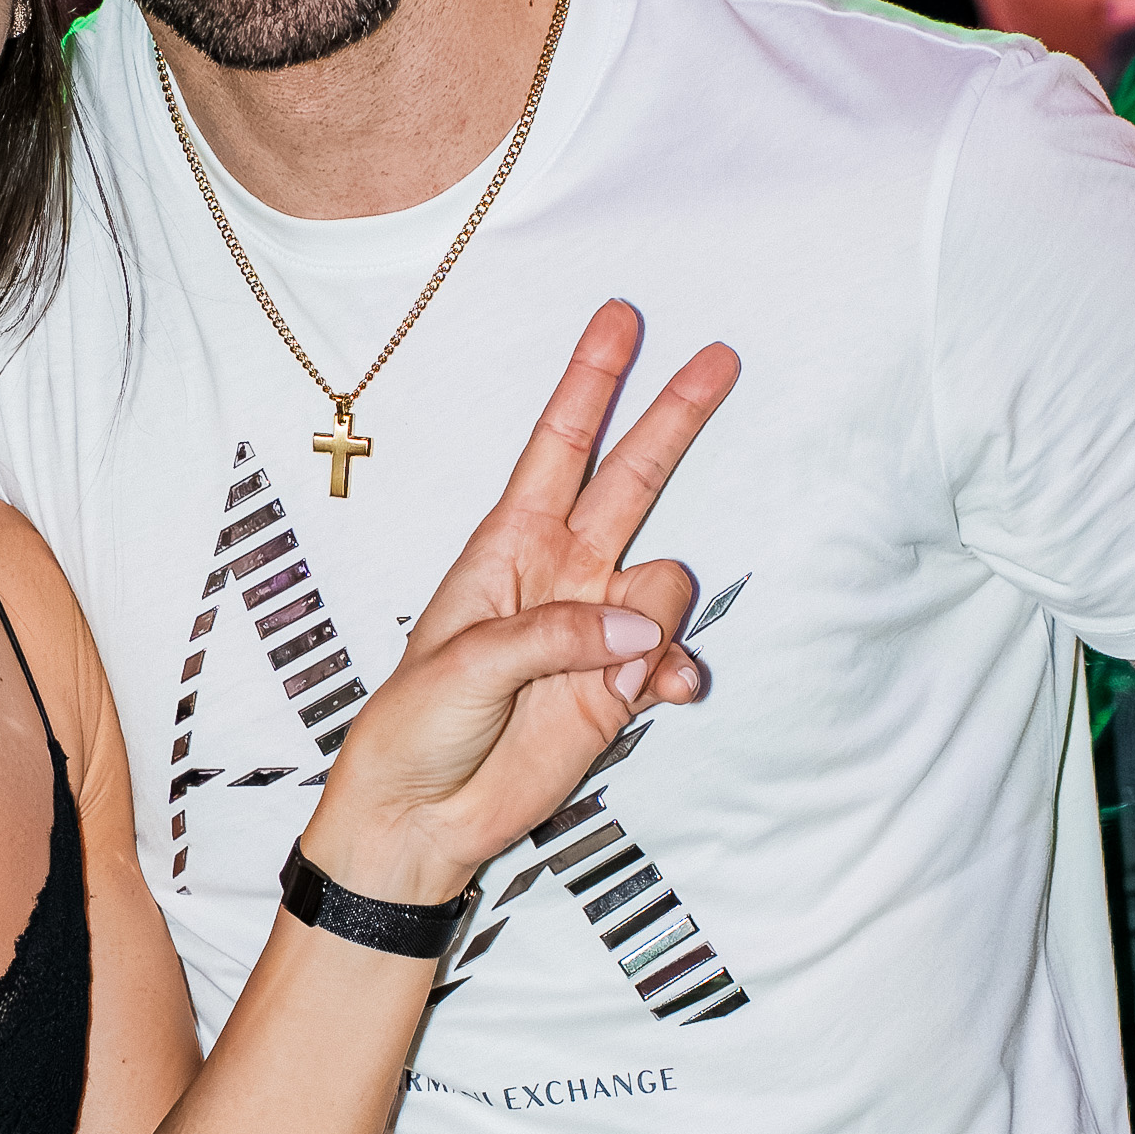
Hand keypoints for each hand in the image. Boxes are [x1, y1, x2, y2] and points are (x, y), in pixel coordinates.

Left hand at [309, 302, 737, 902]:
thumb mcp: (462, 662)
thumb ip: (554, 634)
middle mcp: (559, 572)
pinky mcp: (620, 687)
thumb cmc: (414, 725)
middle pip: (631, 477)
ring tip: (618, 667)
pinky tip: (655, 694)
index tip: (619, 318)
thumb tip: (640, 628)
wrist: (424, 814)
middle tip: (720, 357)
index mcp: (505, 545)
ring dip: (656, 619)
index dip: (589, 383)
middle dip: (673, 417)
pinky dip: (674, 673)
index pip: (558, 446)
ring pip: (664, 583)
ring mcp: (596, 628)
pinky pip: (673, 657)